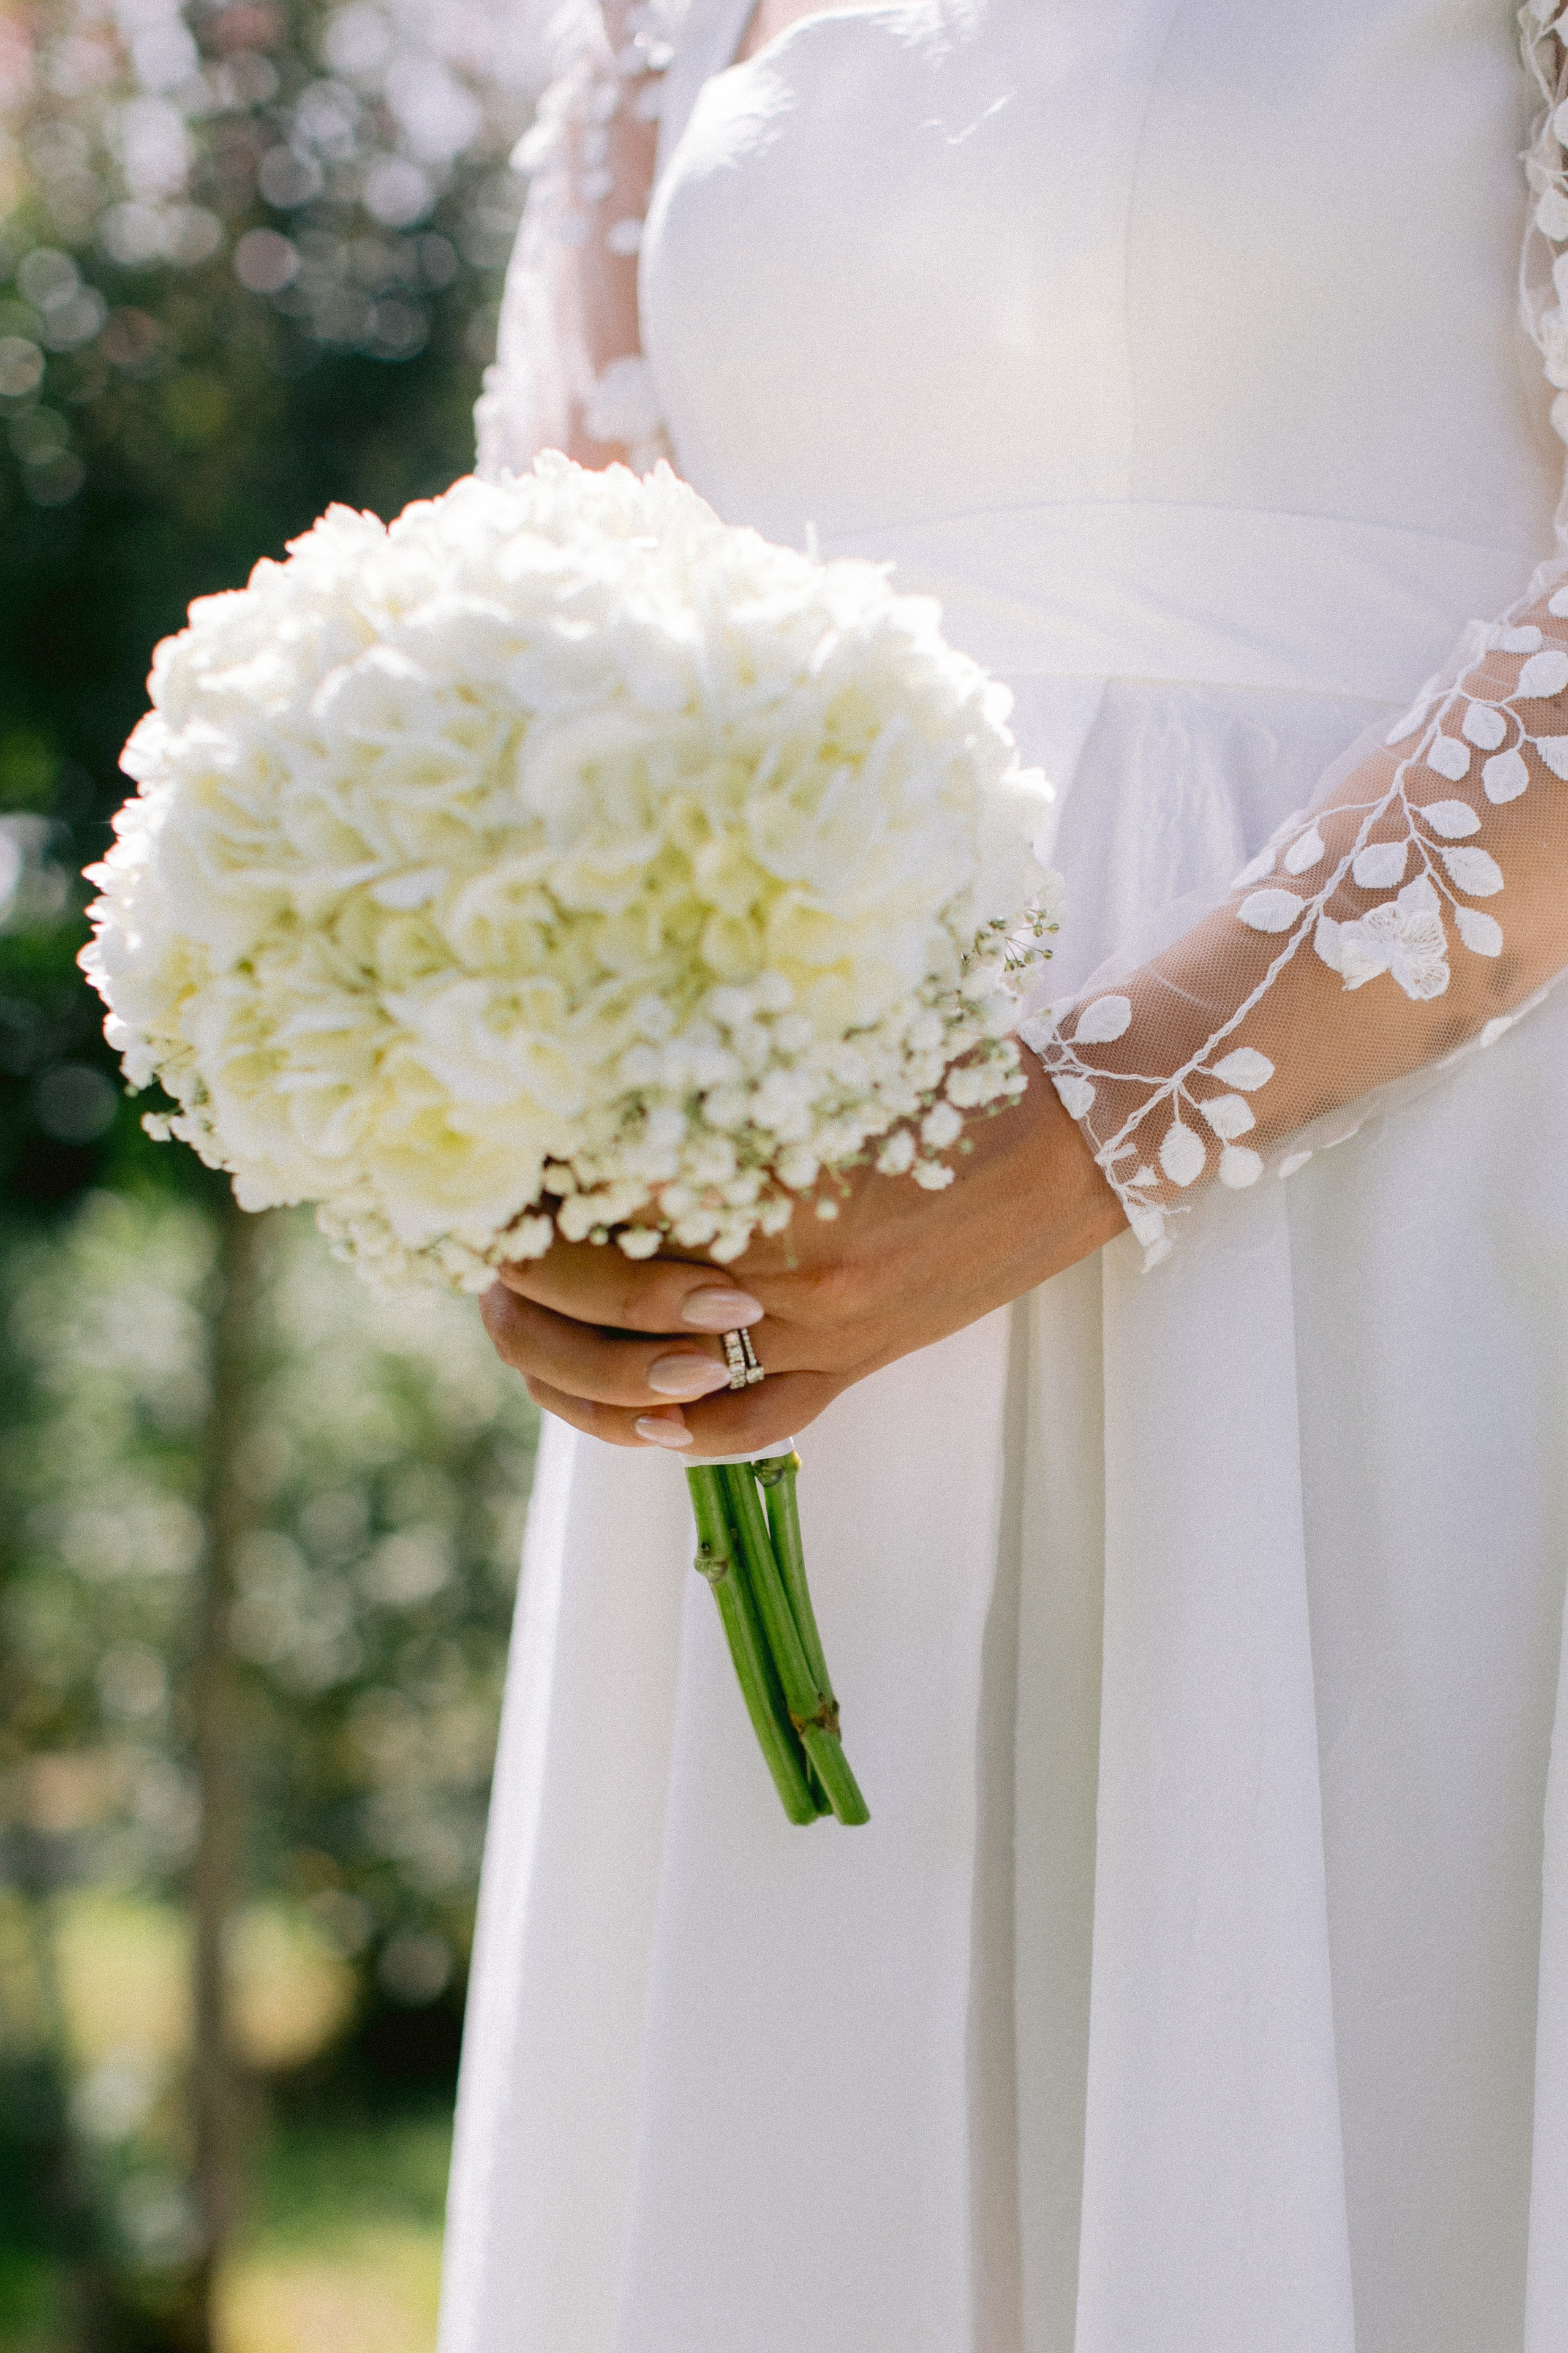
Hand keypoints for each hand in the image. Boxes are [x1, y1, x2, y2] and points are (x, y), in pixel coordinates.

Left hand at [479, 1059, 1124, 1452]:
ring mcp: (825, 1334)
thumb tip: (599, 1100)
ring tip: (541, 1311)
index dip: (550, 1169)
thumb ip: (724, 1090)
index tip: (517, 1139)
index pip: (609, 1190)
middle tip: (507, 1222)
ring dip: (585, 1349)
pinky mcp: (857, 1368)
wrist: (1087, 1140)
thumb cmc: (965, 1073)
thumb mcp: (835, 1061)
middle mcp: (791, 1274)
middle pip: (608, 1288)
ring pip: (657, 1375)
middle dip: (540, 1260)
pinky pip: (750, 1427)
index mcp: (778, 1182)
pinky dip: (677, 1429)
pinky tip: (635, 1416)